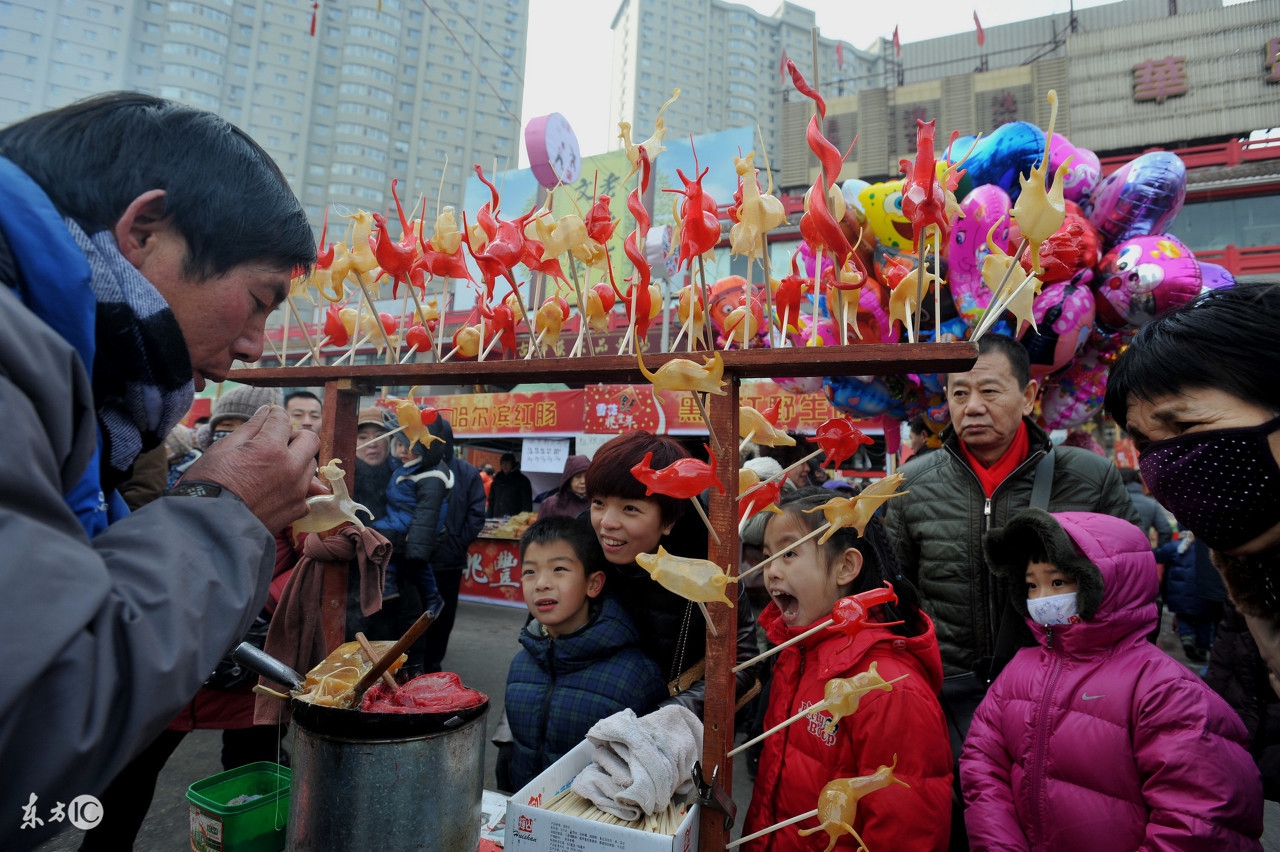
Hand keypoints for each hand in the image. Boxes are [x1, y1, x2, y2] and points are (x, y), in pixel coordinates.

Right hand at [180, 404, 320, 532]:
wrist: (207, 529)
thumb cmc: (208, 485)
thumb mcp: (222, 449)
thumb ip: (250, 428)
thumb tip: (266, 411)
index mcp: (271, 448)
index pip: (283, 420)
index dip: (275, 416)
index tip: (270, 419)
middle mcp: (290, 468)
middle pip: (310, 440)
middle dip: (295, 437)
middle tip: (277, 442)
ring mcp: (296, 491)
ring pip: (310, 465)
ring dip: (298, 461)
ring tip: (273, 468)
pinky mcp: (296, 510)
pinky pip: (306, 492)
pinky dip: (296, 488)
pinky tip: (277, 490)